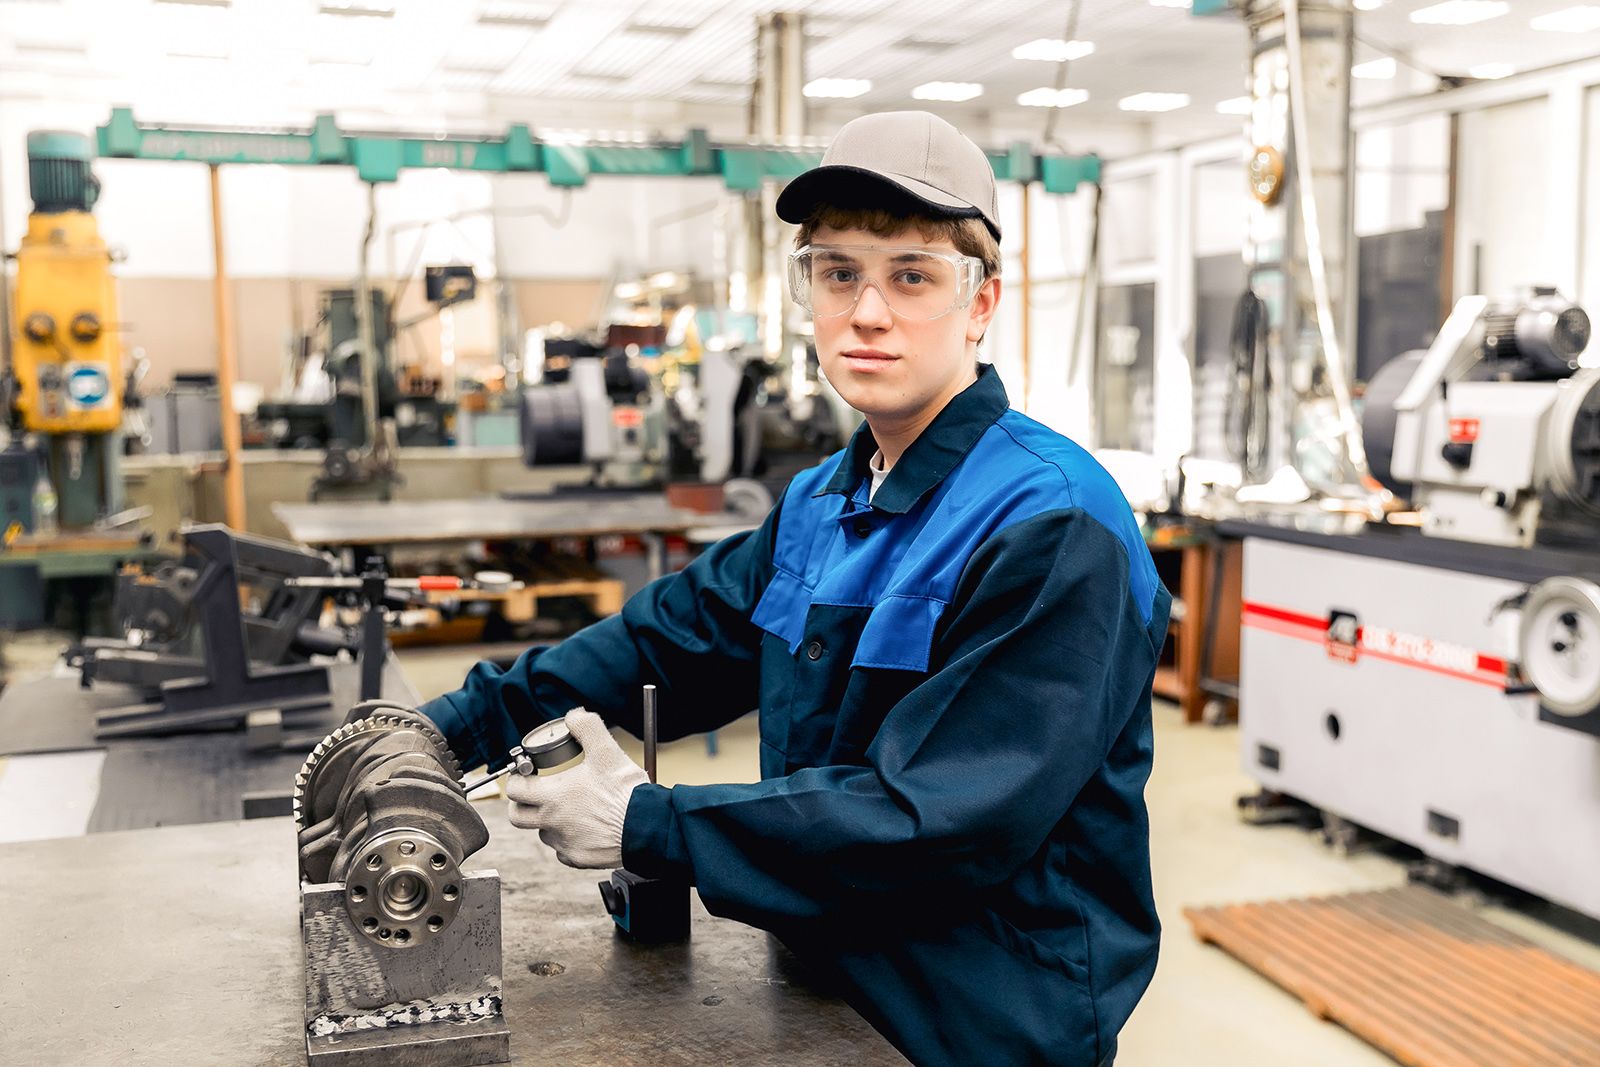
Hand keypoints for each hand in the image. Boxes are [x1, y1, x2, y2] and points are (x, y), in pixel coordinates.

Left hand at [506, 708, 648, 868]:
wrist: (647, 826)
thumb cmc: (626, 792)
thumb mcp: (606, 751)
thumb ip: (587, 727)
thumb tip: (574, 716)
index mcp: (554, 795)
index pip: (515, 789)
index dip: (516, 779)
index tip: (527, 774)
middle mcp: (553, 822)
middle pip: (518, 817)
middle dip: (522, 804)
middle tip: (535, 794)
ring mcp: (564, 843)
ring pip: (543, 833)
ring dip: (549, 822)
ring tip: (569, 810)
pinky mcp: (579, 858)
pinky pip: (564, 851)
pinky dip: (569, 840)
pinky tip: (585, 829)